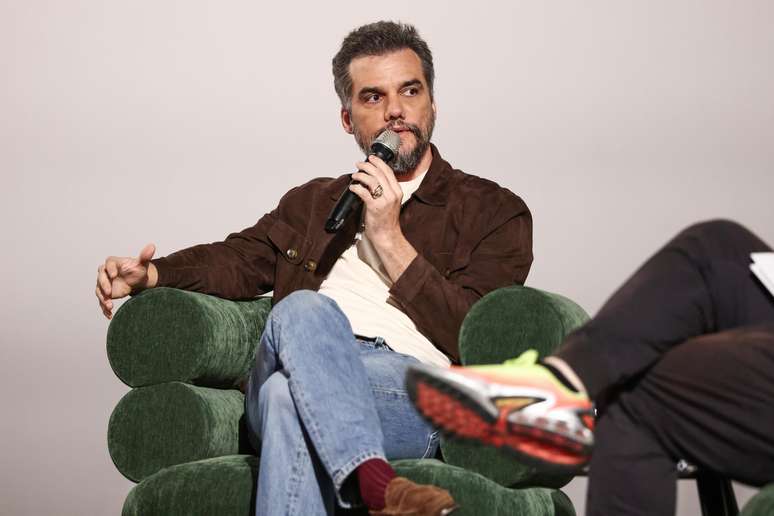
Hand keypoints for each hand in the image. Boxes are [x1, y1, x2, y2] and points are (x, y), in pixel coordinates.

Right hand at [96, 243, 156, 318]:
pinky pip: (102, 301)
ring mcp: (104, 284)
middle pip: (100, 277)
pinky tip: (109, 315)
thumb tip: (152, 246)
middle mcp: (106, 273)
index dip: (110, 269)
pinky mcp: (106, 294)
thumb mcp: (142, 264)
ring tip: (109, 306)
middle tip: (109, 293)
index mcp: (113, 263)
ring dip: (103, 299)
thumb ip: (145, 256)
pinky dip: (104, 308)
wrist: (136, 280)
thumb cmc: (137, 270)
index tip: (114, 275)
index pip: (108, 264)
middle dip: (103, 285)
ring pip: (99, 291)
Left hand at [349, 156, 417, 281]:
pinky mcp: (375, 207)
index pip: (388, 171)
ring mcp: (384, 201)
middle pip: (379, 173)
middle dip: (367, 165)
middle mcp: (392, 194)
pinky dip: (356, 187)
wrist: (387, 235)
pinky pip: (364, 192)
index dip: (378, 162)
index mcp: (397, 191)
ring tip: (355, 176)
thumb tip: (372, 178)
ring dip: (360, 175)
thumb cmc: (386, 220)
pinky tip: (352, 187)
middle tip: (359, 164)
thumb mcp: (390, 201)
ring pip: (371, 180)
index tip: (371, 158)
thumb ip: (385, 189)